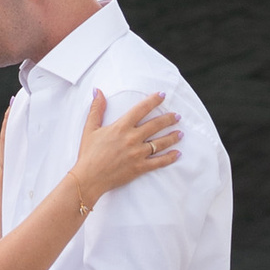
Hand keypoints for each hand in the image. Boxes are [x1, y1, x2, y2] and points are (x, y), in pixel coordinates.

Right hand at [70, 88, 180, 203]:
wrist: (89, 178)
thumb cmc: (88, 153)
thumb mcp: (90, 129)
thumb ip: (96, 109)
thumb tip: (98, 91)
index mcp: (121, 127)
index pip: (141, 109)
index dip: (153, 101)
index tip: (163, 95)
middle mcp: (132, 138)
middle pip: (155, 125)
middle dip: (168, 119)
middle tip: (177, 116)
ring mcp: (138, 154)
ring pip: (160, 143)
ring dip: (172, 137)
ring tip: (180, 133)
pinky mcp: (140, 167)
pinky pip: (159, 162)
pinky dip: (170, 158)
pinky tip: (177, 154)